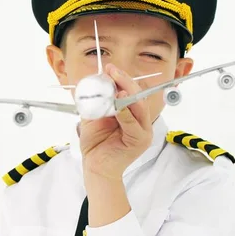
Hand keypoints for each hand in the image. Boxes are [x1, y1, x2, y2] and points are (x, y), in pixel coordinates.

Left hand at [79, 63, 153, 180]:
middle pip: (138, 96)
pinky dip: (126, 115)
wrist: (95, 167)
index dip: (122, 79)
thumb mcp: (94, 117)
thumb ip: (96, 102)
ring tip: (117, 86)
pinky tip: (118, 106)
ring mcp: (143, 131)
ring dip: (127, 95)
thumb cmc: (96, 144)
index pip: (131, 91)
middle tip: (112, 72)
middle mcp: (140, 121)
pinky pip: (134, 126)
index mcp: (131, 113)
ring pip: (139, 108)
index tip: (109, 69)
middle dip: (125, 82)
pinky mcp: (139, 142)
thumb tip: (92, 82)